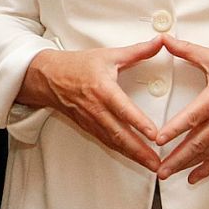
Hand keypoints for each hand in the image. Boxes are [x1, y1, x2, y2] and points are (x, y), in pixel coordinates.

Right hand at [19, 37, 165, 170]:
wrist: (48, 77)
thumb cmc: (77, 65)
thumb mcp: (108, 55)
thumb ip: (137, 51)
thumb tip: (160, 42)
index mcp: (102, 88)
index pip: (122, 108)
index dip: (138, 122)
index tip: (154, 134)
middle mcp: (96, 108)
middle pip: (119, 133)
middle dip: (140, 150)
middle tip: (158, 163)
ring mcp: (91, 120)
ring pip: (114, 141)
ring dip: (133, 155)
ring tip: (152, 166)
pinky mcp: (88, 127)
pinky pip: (107, 142)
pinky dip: (122, 152)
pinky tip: (134, 158)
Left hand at [154, 38, 208, 184]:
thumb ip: (187, 51)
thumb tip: (164, 39)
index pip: (191, 118)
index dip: (174, 130)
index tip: (158, 140)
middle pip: (197, 143)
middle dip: (176, 157)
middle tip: (158, 168)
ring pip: (207, 153)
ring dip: (186, 165)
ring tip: (168, 174)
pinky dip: (207, 169)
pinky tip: (193, 177)